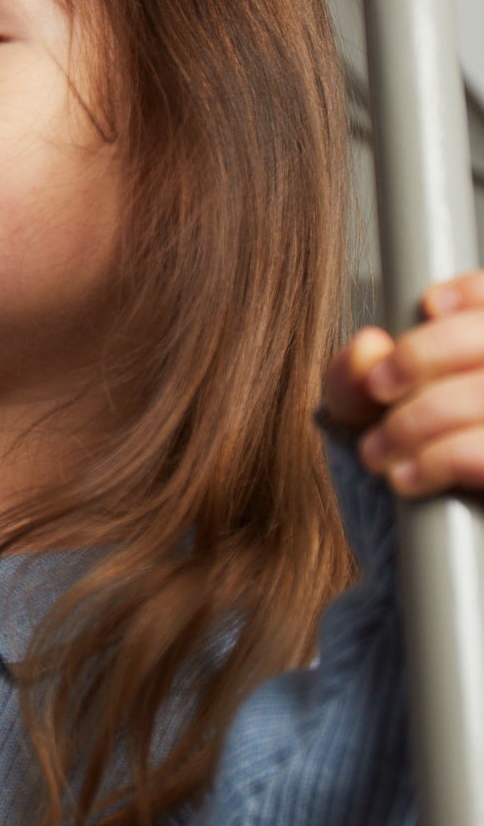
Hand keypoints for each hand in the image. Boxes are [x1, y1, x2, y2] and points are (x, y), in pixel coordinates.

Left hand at [320, 272, 483, 496]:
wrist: (419, 534)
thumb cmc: (398, 453)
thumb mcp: (363, 409)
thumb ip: (354, 374)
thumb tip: (369, 346)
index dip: (472, 292)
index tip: (428, 305)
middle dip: (423, 355)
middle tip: (379, 386)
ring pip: (482, 395)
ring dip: (415, 422)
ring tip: (377, 451)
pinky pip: (482, 453)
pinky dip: (439, 460)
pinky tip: (407, 476)